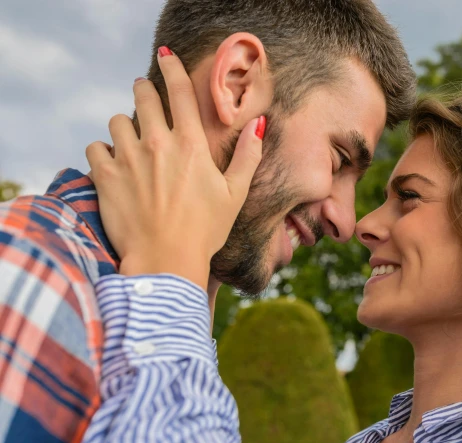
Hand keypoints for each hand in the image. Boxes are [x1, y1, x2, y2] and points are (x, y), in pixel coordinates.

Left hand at [86, 47, 264, 290]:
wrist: (165, 260)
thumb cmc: (205, 230)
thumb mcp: (235, 194)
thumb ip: (248, 156)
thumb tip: (260, 125)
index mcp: (191, 145)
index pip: (180, 92)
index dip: (173, 68)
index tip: (167, 56)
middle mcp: (157, 144)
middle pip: (143, 97)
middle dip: (143, 90)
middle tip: (144, 93)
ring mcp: (127, 159)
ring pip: (116, 121)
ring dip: (123, 125)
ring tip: (130, 138)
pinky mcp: (104, 176)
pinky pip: (95, 147)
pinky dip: (102, 152)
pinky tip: (112, 164)